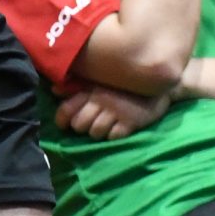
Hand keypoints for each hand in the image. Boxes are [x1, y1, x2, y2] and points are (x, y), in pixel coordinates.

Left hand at [57, 83, 172, 139]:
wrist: (160, 82)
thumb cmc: (124, 80)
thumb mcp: (100, 78)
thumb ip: (77, 85)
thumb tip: (54, 90)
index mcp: (91, 90)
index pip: (66, 110)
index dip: (61, 120)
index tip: (63, 124)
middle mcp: (101, 102)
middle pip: (79, 124)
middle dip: (80, 126)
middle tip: (85, 124)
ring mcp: (117, 113)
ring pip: (95, 133)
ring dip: (96, 132)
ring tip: (101, 127)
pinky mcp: (131, 122)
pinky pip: (113, 137)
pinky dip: (111, 136)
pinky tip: (114, 129)